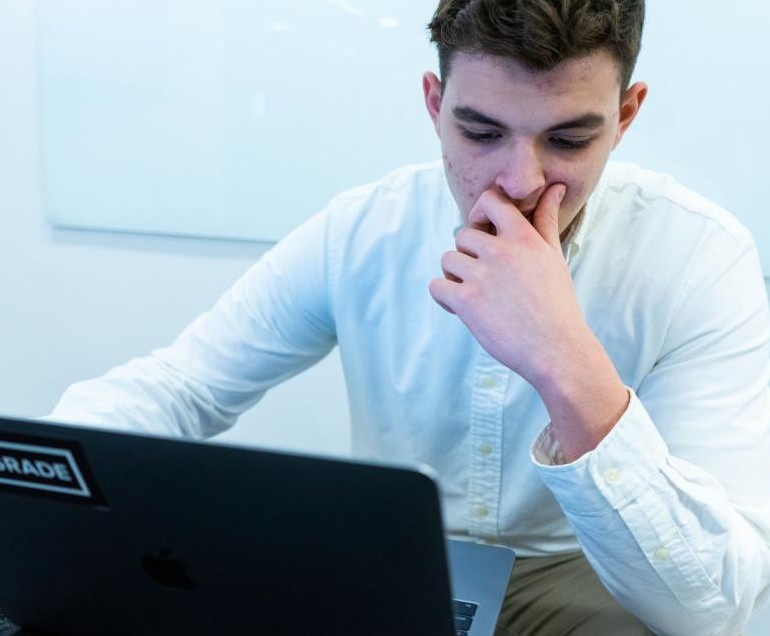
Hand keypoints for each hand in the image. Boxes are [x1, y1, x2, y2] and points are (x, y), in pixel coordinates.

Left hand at [429, 183, 581, 387]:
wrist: (556, 350)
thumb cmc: (557, 304)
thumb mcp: (553, 256)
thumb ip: (546, 220)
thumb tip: (554, 187)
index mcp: (523, 237)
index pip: (490, 201)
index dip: (480, 213)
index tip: (485, 232)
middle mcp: (501, 251)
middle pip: (462, 234)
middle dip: (468, 254)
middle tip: (484, 277)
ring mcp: (482, 276)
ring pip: (447, 259)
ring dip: (454, 275)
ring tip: (474, 293)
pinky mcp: (466, 301)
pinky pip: (436, 286)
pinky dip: (443, 296)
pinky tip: (461, 308)